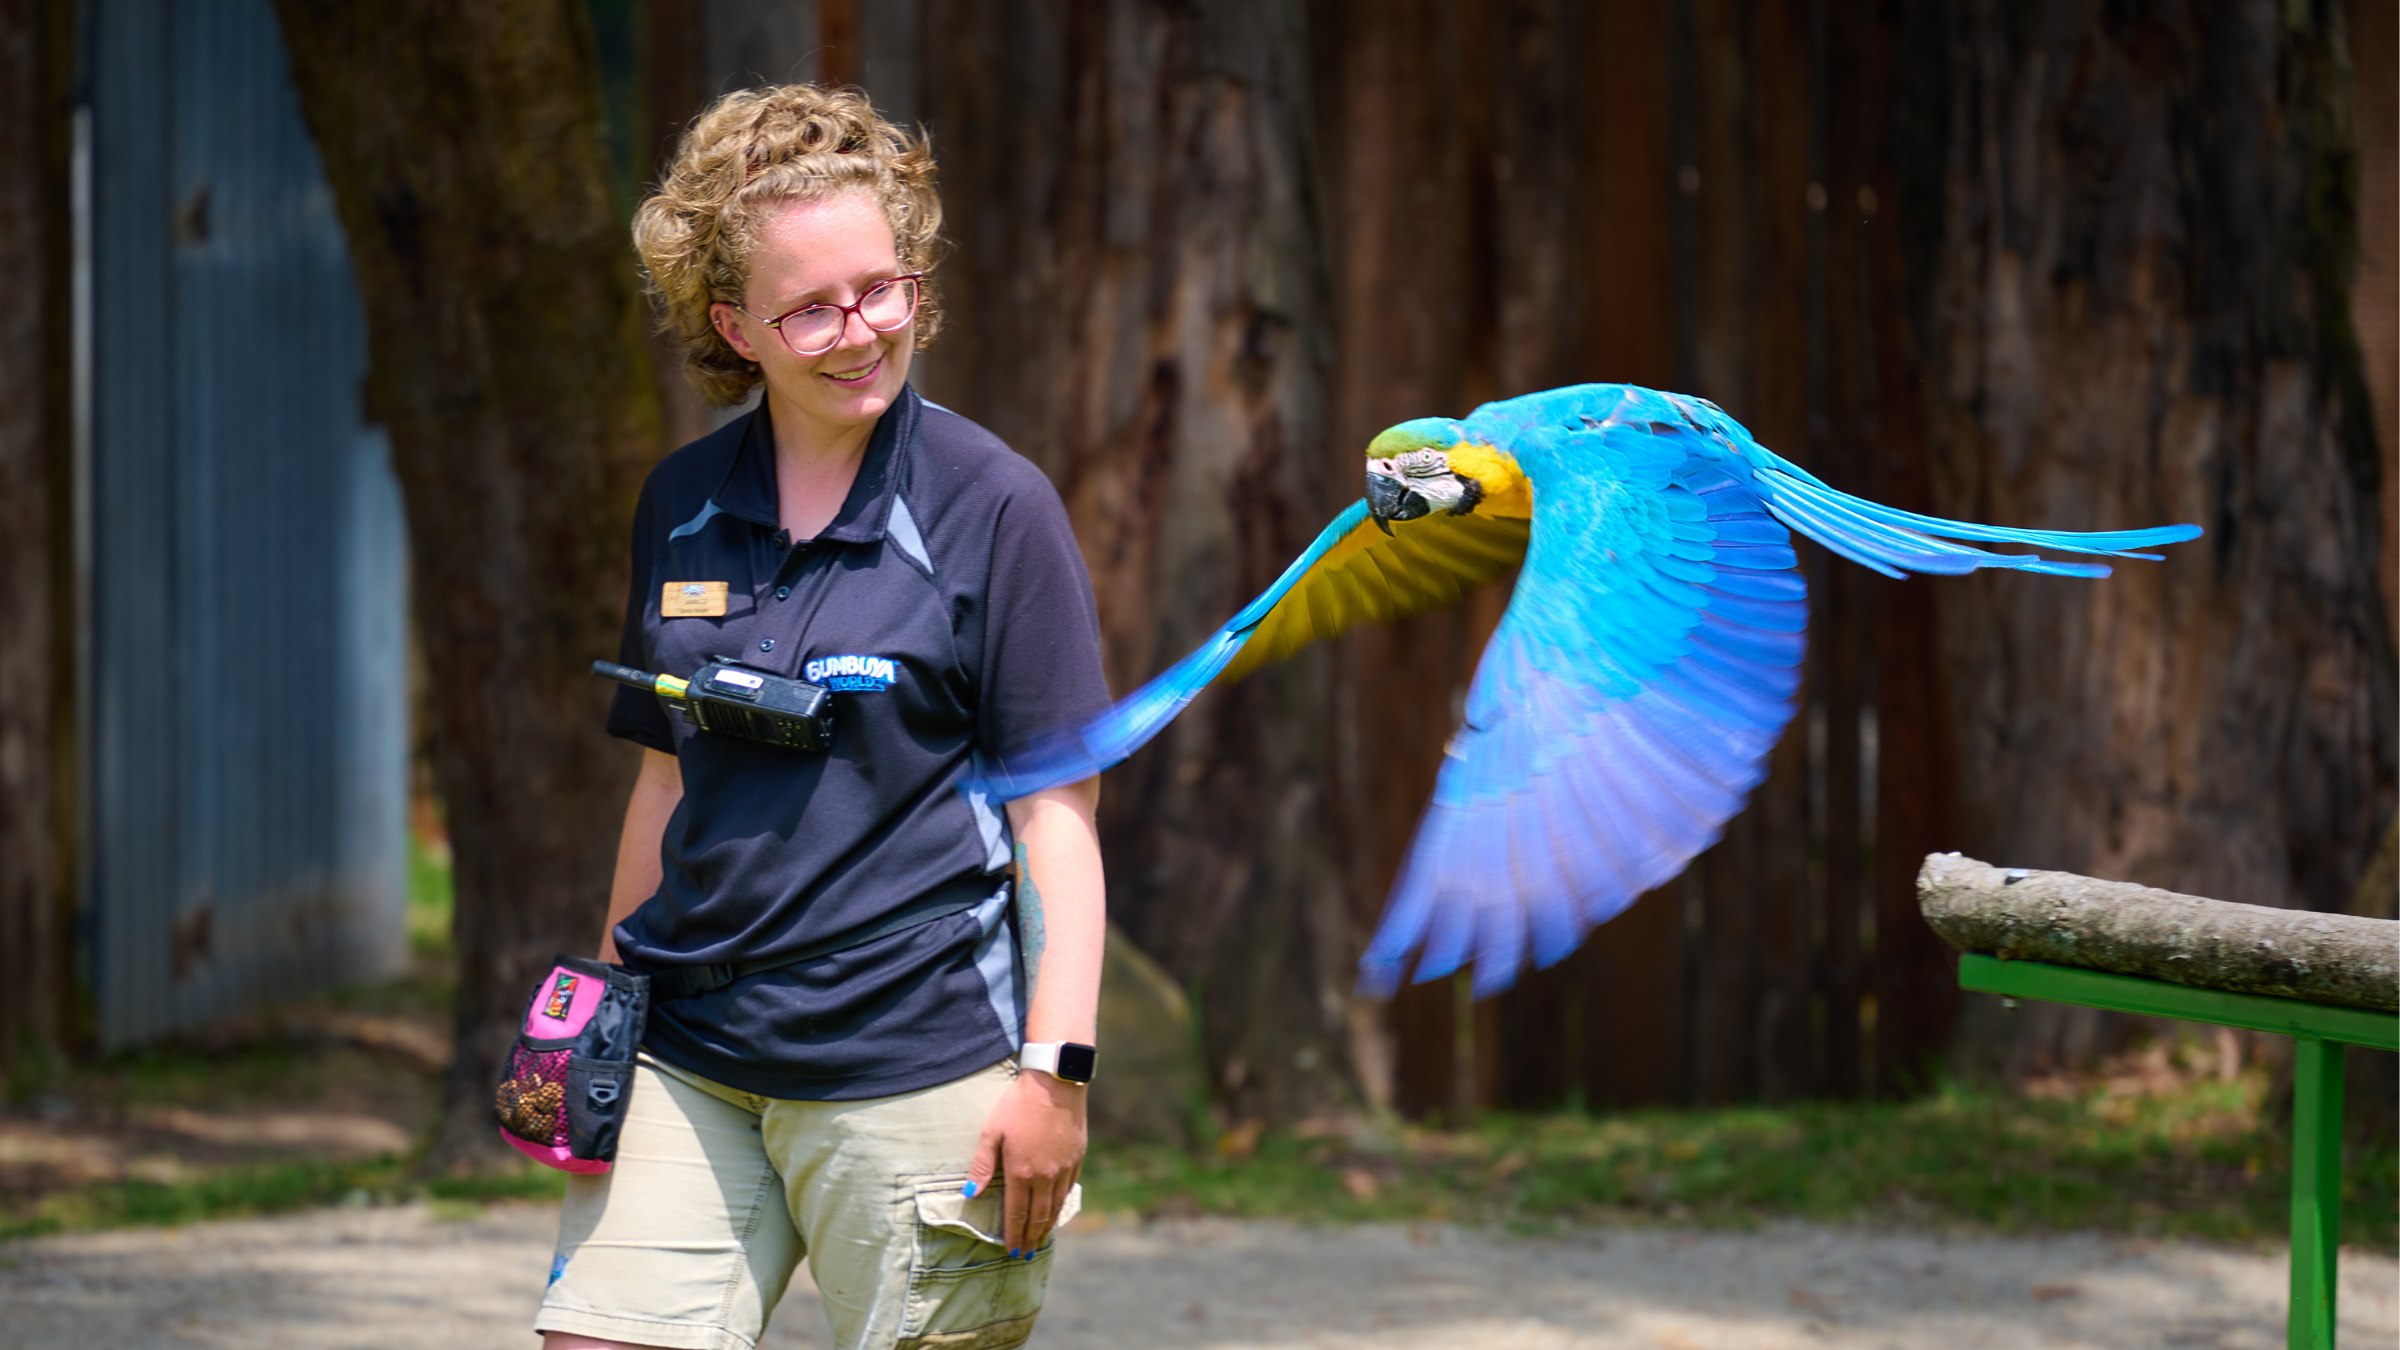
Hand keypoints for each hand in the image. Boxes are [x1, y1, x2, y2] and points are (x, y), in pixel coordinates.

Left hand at [964, 1067, 1086, 1256]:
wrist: (1055, 1083)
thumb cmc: (1018, 1105)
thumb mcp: (992, 1131)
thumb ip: (982, 1165)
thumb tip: (970, 1194)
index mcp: (1022, 1173)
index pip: (1017, 1214)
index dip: (1014, 1235)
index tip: (1012, 1251)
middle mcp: (1045, 1177)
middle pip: (1038, 1217)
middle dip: (1031, 1238)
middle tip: (1025, 1254)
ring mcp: (1064, 1168)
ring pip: (1056, 1206)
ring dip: (1047, 1226)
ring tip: (1040, 1238)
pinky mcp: (1077, 1158)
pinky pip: (1069, 1189)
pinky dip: (1061, 1204)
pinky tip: (1057, 1209)